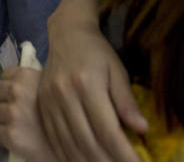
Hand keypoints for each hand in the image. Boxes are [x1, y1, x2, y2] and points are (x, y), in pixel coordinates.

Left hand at [0, 66, 57, 160]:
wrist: (70, 144)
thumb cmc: (63, 113)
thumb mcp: (50, 87)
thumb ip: (32, 81)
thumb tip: (17, 79)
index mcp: (26, 76)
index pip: (6, 74)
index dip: (12, 84)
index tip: (19, 93)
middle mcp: (17, 91)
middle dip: (8, 99)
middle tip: (22, 110)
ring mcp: (12, 113)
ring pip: (0, 112)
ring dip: (8, 118)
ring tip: (26, 124)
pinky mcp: (9, 133)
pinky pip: (1, 131)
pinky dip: (9, 134)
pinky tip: (24, 136)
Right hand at [37, 18, 146, 161]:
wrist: (67, 34)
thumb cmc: (97, 52)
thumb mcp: (117, 71)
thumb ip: (126, 101)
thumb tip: (142, 129)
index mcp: (87, 84)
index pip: (107, 130)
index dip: (123, 154)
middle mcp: (64, 94)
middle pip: (86, 141)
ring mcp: (49, 101)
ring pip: (68, 144)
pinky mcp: (42, 105)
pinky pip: (53, 138)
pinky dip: (66, 155)